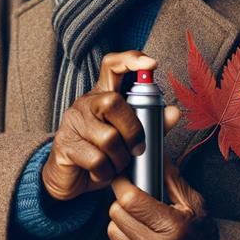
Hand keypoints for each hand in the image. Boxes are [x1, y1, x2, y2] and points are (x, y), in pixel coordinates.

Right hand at [42, 50, 180, 200]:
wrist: (70, 179)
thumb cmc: (102, 154)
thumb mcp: (129, 139)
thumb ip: (151, 125)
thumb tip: (174, 112)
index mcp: (102, 95)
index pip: (112, 65)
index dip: (131, 60)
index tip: (151, 64)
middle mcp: (85, 104)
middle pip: (112, 102)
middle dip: (132, 130)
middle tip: (138, 148)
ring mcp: (72, 123)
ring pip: (108, 138)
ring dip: (120, 158)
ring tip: (117, 164)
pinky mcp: (65, 146)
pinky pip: (97, 160)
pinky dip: (107, 172)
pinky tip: (102, 172)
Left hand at [107, 159, 219, 239]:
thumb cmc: (202, 237)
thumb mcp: (194, 205)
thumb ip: (170, 178)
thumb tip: (153, 153)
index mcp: (174, 229)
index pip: (130, 199)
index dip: (123, 183)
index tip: (124, 177)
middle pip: (117, 213)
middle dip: (124, 202)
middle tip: (138, 202)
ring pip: (112, 230)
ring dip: (123, 222)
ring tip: (142, 222)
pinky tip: (141, 239)